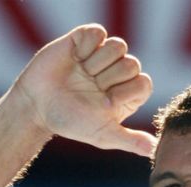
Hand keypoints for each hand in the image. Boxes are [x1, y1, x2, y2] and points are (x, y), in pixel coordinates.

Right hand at [12, 24, 155, 155]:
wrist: (37, 106)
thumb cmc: (71, 122)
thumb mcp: (103, 135)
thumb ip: (130, 140)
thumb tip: (153, 150)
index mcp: (128, 92)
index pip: (143, 82)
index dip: (124, 92)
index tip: (105, 102)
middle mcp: (119, 72)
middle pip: (132, 63)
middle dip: (108, 79)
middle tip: (90, 87)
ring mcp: (102, 54)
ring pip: (118, 46)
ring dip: (97, 63)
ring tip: (82, 74)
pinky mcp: (85, 39)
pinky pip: (98, 32)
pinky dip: (86, 47)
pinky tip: (75, 59)